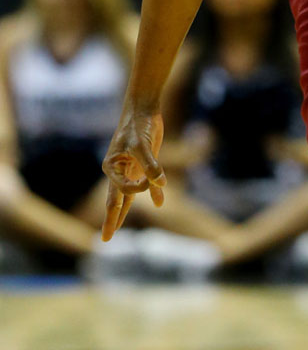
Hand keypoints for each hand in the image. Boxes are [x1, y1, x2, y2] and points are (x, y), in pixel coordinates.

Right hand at [101, 110, 166, 240]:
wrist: (144, 108)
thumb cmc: (137, 125)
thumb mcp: (142, 144)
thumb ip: (150, 165)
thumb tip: (159, 183)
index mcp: (112, 167)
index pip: (122, 191)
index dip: (137, 189)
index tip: (150, 178)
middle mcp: (119, 170)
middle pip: (114, 200)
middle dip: (111, 220)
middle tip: (104, 240)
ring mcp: (131, 168)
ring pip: (128, 195)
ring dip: (125, 211)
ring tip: (117, 228)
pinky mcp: (145, 163)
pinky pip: (148, 182)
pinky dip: (155, 192)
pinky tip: (160, 202)